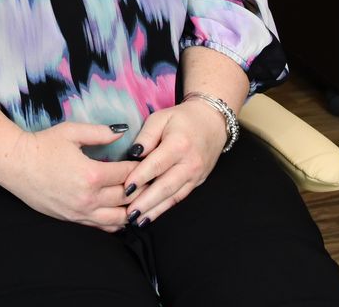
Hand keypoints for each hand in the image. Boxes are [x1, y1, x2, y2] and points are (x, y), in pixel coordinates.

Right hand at [0, 122, 136, 232]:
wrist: (14, 164)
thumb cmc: (41, 145)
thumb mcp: (71, 132)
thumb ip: (100, 132)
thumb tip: (122, 131)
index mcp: (91, 174)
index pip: (128, 174)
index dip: (141, 167)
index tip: (147, 162)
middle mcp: (89, 197)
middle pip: (128, 197)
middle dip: (142, 188)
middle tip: (150, 180)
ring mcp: (81, 212)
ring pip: (119, 218)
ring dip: (132, 208)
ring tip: (139, 198)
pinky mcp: (73, 219)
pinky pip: (103, 227)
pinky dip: (117, 222)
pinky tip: (121, 212)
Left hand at [119, 99, 227, 227]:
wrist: (212, 122)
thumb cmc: (182, 119)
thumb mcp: (161, 118)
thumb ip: (146, 136)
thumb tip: (133, 154)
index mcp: (179, 145)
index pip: (157, 164)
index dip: (140, 177)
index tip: (125, 188)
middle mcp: (190, 163)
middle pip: (165, 186)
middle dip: (146, 201)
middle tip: (129, 213)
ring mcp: (196, 175)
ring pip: (173, 196)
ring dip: (154, 210)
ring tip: (136, 220)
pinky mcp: (197, 182)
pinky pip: (179, 197)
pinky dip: (164, 208)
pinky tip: (151, 216)